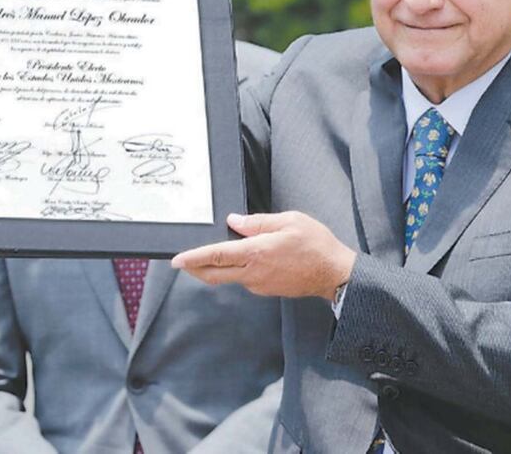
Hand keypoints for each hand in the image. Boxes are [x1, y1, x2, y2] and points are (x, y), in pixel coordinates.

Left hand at [172, 211, 355, 300]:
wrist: (334, 274)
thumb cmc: (315, 244)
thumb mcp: (290, 221)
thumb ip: (258, 222)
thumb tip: (234, 221)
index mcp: (256, 253)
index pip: (216, 256)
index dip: (193, 258)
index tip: (176, 259)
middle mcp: (253, 273)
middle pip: (214, 275)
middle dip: (195, 269)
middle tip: (183, 262)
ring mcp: (259, 285)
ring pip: (229, 277)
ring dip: (218, 268)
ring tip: (216, 253)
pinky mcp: (267, 290)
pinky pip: (245, 279)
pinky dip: (238, 270)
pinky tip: (245, 259)